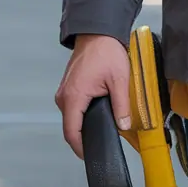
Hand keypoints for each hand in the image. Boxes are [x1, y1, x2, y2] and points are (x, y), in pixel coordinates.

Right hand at [54, 34, 131, 158]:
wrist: (97, 31)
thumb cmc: (107, 51)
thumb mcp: (119, 79)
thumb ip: (121, 105)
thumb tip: (124, 126)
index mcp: (74, 97)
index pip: (71, 132)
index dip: (80, 147)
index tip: (91, 155)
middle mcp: (64, 96)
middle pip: (71, 126)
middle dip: (85, 136)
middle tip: (102, 142)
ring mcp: (64, 91)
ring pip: (72, 116)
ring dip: (84, 123)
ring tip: (102, 128)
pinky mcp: (69, 86)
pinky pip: (73, 106)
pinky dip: (82, 112)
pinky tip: (96, 112)